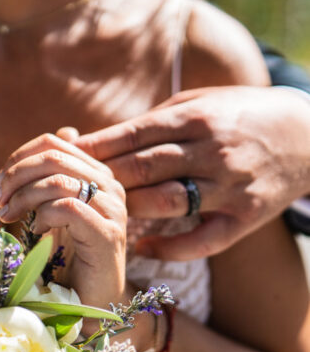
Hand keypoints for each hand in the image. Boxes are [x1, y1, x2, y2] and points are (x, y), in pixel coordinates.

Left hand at [0, 133, 126, 307]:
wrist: (93, 298)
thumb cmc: (71, 255)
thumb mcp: (56, 209)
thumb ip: (56, 175)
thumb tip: (67, 130)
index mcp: (96, 173)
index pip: (54, 142)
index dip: (19, 157)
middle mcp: (110, 185)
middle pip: (54, 157)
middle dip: (15, 176)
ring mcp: (112, 208)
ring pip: (58, 181)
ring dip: (23, 197)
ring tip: (8, 217)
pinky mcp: (107, 233)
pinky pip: (67, 208)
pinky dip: (43, 216)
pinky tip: (36, 231)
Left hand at [72, 86, 309, 259]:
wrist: (307, 133)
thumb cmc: (240, 113)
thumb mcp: (199, 102)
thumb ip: (155, 121)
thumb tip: (105, 139)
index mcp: (197, 118)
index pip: (134, 135)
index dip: (97, 148)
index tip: (66, 157)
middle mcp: (212, 152)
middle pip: (145, 168)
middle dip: (103, 179)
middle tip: (70, 189)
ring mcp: (231, 187)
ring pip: (167, 203)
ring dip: (130, 210)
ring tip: (99, 216)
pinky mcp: (246, 217)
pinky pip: (202, 241)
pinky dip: (169, 249)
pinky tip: (141, 248)